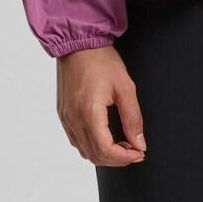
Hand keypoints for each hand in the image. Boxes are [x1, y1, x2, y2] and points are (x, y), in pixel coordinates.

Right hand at [56, 46, 146, 166]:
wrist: (79, 43)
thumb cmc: (101, 60)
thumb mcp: (125, 87)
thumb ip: (133, 118)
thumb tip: (139, 142)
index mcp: (89, 113)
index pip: (106, 151)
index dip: (125, 158)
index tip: (139, 152)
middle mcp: (74, 120)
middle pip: (95, 156)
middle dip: (117, 159)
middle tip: (134, 150)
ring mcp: (66, 118)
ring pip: (84, 151)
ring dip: (104, 154)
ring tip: (122, 144)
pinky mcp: (63, 114)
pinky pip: (76, 140)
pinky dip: (92, 146)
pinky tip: (105, 137)